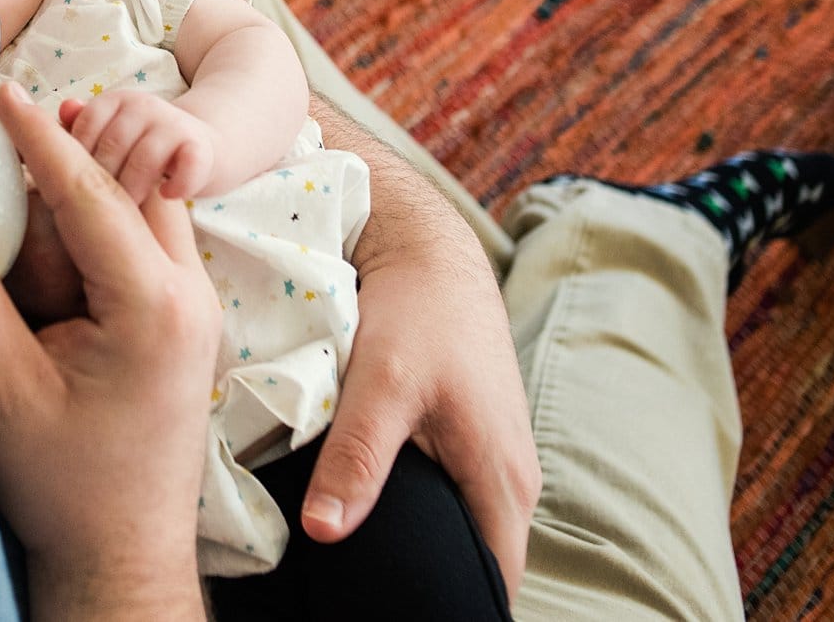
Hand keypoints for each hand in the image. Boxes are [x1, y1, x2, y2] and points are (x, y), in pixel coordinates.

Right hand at [0, 83, 219, 620]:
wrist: (124, 556)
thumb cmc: (68, 487)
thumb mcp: (3, 393)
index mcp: (151, 307)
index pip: (92, 194)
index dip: (42, 138)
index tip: (5, 91)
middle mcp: (187, 296)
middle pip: (133, 186)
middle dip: (78, 145)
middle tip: (18, 110)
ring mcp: (192, 310)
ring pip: (146, 211)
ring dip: (91, 181)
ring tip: (29, 155)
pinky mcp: (179, 325)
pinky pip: (146, 245)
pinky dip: (102, 220)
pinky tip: (54, 222)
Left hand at [59, 91, 216, 201]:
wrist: (204, 147)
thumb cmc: (144, 147)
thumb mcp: (110, 133)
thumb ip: (82, 127)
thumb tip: (63, 111)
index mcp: (114, 101)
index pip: (85, 126)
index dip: (78, 160)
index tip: (78, 186)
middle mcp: (143, 106)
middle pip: (112, 145)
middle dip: (103, 182)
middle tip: (100, 206)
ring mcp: (173, 124)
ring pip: (145, 159)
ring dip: (134, 189)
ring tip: (130, 209)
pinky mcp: (202, 147)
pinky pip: (188, 167)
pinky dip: (177, 185)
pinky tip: (167, 195)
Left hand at [300, 97, 541, 600]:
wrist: (427, 248)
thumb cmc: (416, 312)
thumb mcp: (381, 384)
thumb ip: (356, 458)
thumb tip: (326, 533)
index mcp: (501, 481)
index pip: (492, 584)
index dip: (454, 607)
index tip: (398, 615)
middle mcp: (508, 478)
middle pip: (478, 562)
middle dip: (433, 587)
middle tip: (365, 601)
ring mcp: (490, 457)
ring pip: (461, 527)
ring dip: (423, 549)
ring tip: (361, 575)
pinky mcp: (465, 436)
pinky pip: (449, 496)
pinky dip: (416, 513)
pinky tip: (367, 519)